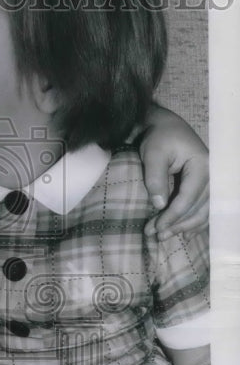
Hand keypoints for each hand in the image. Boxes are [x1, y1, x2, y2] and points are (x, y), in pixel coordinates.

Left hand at [139, 107, 208, 239]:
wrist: (165, 127)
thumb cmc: (158, 138)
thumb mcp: (152, 154)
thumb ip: (155, 178)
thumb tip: (159, 205)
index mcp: (202, 165)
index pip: (188, 197)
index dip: (172, 216)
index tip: (156, 228)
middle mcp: (212, 174)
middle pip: (198, 208)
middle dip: (177, 225)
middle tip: (157, 236)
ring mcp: (211, 181)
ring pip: (203, 211)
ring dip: (184, 226)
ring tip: (164, 237)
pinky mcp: (204, 185)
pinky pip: (203, 207)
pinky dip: (193, 221)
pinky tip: (184, 234)